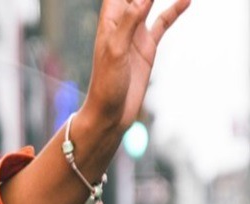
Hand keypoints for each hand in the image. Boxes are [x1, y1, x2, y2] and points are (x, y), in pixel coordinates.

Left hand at [83, 0, 190, 131]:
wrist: (109, 115)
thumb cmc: (105, 86)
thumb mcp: (115, 52)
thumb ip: (128, 23)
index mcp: (109, 22)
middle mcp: (122, 25)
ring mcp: (135, 35)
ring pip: (150, 3)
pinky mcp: (147, 48)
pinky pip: (163, 23)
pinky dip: (174, 10)